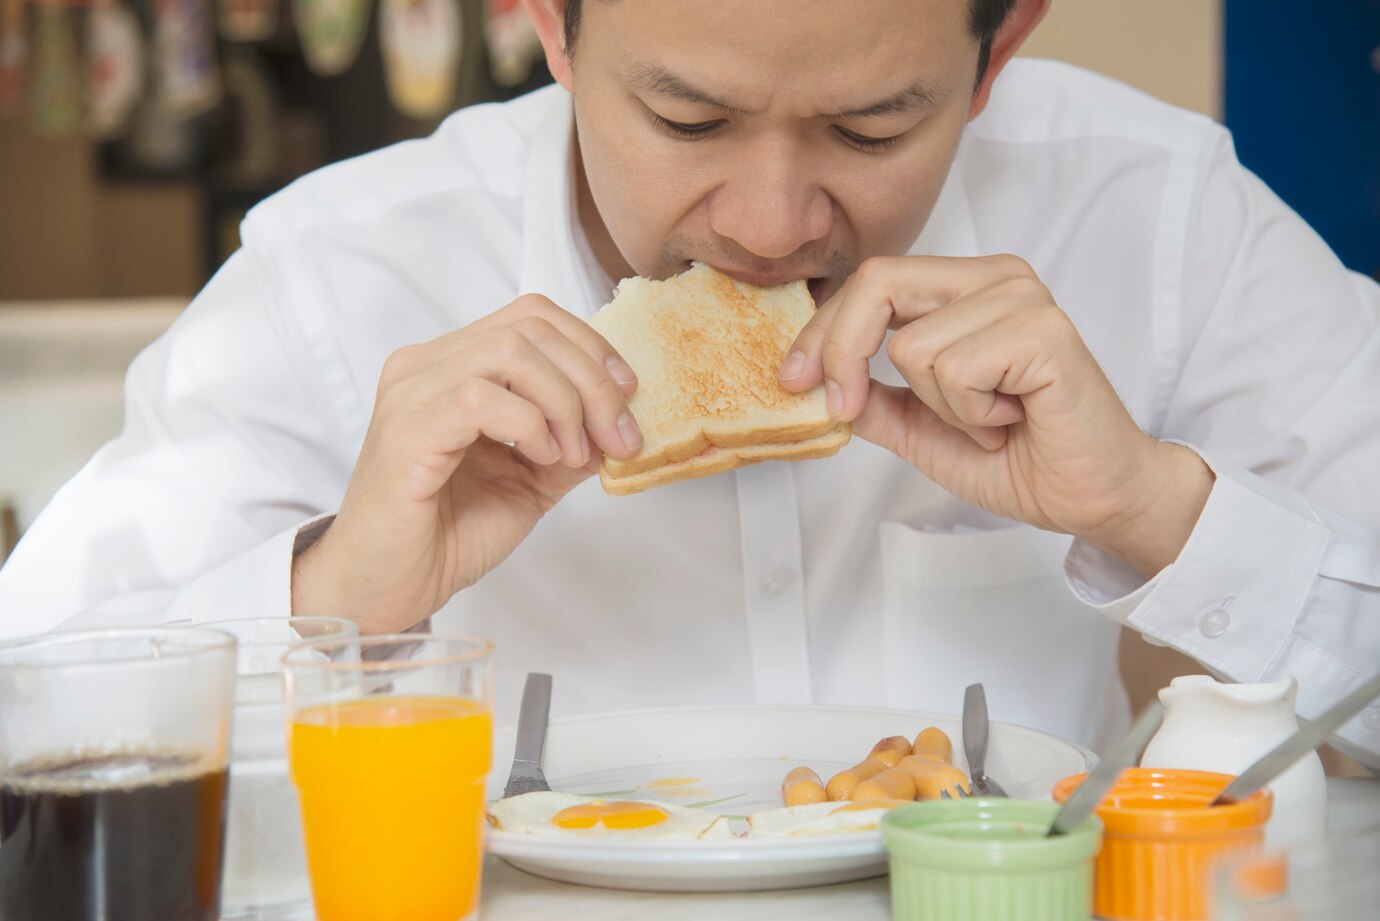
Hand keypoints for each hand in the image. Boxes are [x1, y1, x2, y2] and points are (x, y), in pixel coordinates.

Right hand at [292, 295, 642, 632]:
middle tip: (618, 436)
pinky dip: (530, 426)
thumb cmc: (447, 535)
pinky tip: (538, 460)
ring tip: (571, 454)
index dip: (590, 347)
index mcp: (451, 365)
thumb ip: (572, 442)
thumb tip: (623, 420)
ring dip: (564, 402)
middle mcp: (425, 366)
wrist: (387, 589)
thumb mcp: (532, 480)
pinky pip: (482, 399)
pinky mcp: (407, 431)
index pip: (531, 317)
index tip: (629, 396)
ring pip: (510, 352)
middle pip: (529, 327)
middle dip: (592, 379)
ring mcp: (411, 394)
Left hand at [779, 255, 1212, 576]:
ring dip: (939, 407)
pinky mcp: (1044, 333)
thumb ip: (872, 398)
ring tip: (987, 421)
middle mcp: (997, 278)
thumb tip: (812, 380)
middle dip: (842, 351)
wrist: (1093, 497)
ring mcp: (1023, 299)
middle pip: (879, 281)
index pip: (872, 280)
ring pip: (913, 345)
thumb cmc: (1023, 458)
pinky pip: (954, 369)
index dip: (821, 331)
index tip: (792, 380)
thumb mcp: (921, 429)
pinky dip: (970, 414)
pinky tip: (1010, 420)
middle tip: (844, 408)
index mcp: (968, 288)